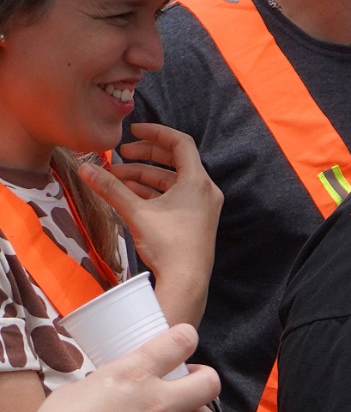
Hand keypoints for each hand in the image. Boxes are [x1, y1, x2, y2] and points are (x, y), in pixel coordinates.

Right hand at [27, 325, 219, 411]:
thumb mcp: (83, 387)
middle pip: (210, 383)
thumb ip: (111, 381)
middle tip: (191, 383)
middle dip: (205, 379)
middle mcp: (157, 403)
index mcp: (134, 374)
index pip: (181, 342)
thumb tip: (118, 383)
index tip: (184, 341)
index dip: (186, 337)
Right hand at [84, 124, 220, 321]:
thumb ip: (111, 188)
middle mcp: (205, 190)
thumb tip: (85, 169)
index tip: (133, 130)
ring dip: (143, 177)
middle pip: (174, 161)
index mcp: (198, 181)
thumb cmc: (168, 245)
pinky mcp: (196, 219)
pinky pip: (174, 197)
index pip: (180, 143)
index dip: (156, 133)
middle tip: (120, 156)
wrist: (187, 280)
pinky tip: (128, 195)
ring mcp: (202, 206)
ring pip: (170, 181)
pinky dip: (152, 192)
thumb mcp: (136, 212)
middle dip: (144, 157)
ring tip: (114, 178)